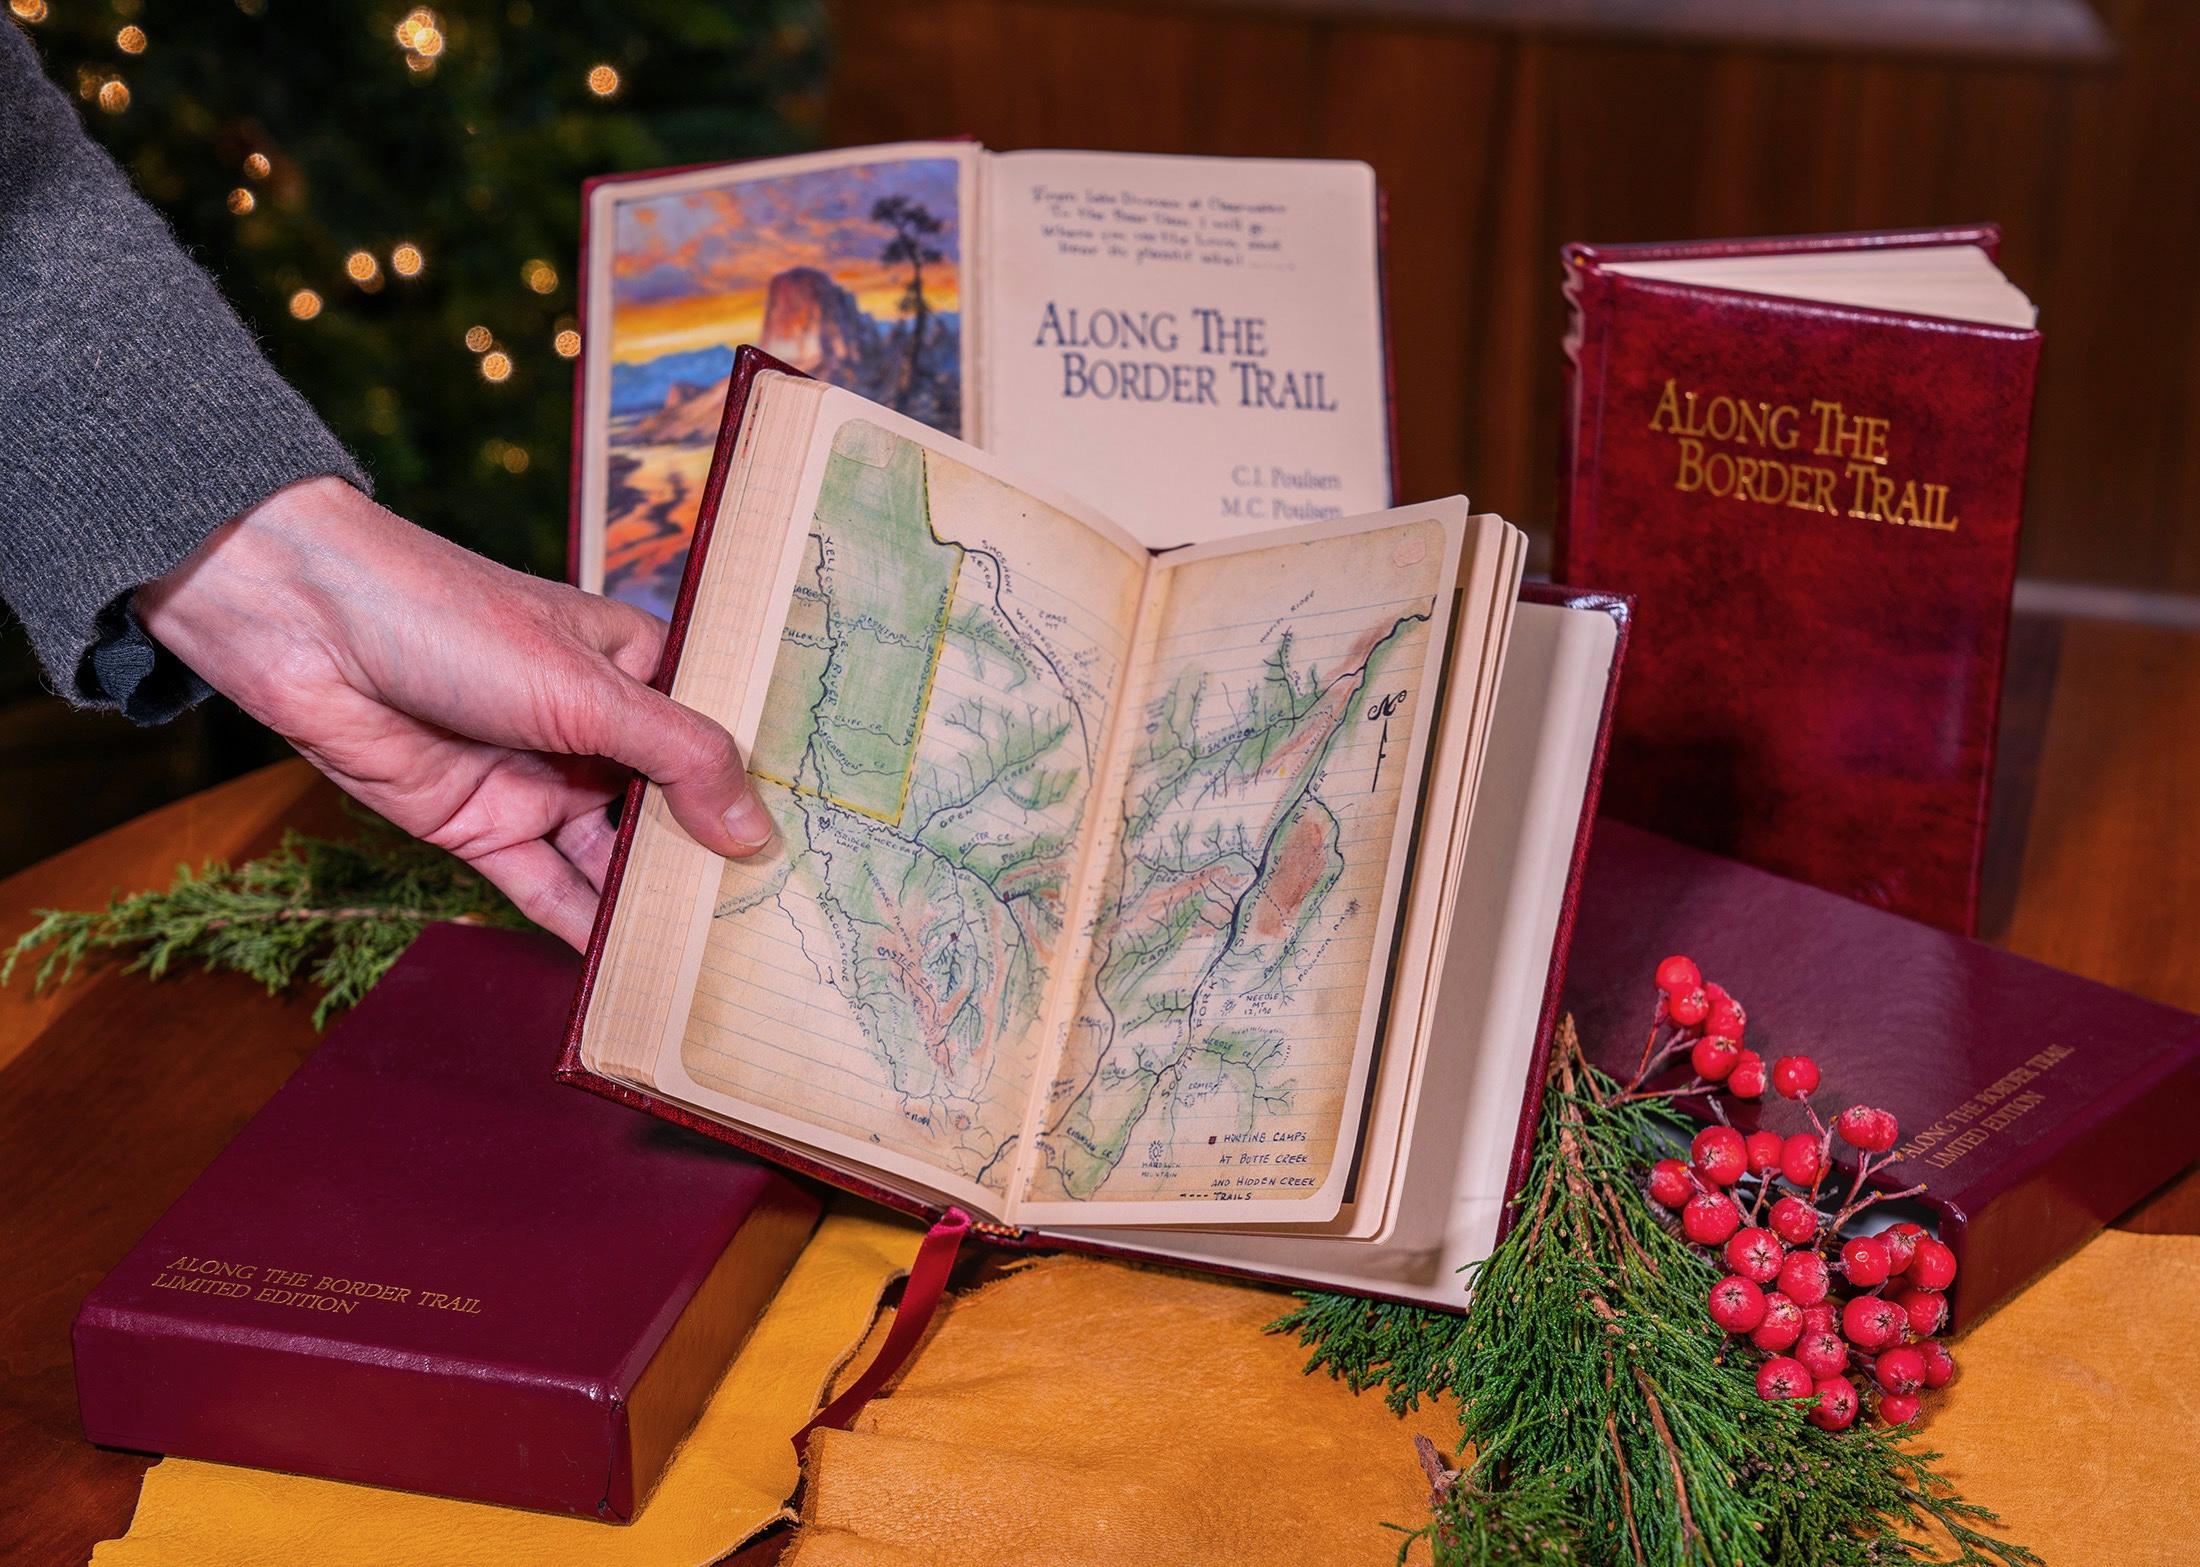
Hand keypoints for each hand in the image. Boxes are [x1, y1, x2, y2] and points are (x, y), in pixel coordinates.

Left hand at [138, 477, 772, 947]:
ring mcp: (542, 783)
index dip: (762, 788)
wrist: (307, 627)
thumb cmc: (453, 619)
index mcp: (634, 670)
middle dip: (716, 861)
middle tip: (788, 925)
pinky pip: (547, 892)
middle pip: (671, 810)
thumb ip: (679, 759)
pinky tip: (633, 973)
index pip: (715, 738)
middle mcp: (595, 730)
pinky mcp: (484, 831)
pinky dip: (585, 931)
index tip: (825, 845)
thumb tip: (755, 833)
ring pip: (614, 860)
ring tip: (723, 962)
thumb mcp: (590, 687)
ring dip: (657, 907)